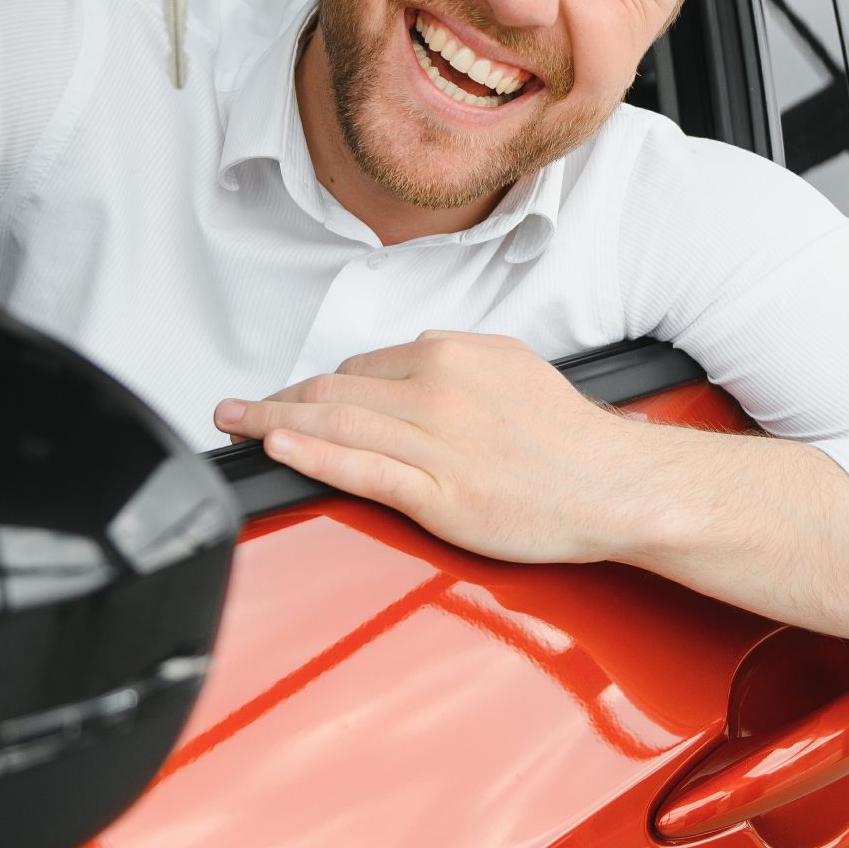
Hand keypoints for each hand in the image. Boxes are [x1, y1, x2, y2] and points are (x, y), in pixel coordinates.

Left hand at [214, 331, 650, 565]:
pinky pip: (361, 467)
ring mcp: (434, 440)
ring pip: (336, 423)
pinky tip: (279, 448)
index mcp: (451, 356)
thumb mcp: (511, 367)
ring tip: (235, 425)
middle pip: (333, 391)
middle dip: (276, 400)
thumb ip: (457, 360)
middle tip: (234, 410)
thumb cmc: (567, 439)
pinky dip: (312, 454)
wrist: (613, 485)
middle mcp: (436, 389)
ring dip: (272, 422)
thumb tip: (417, 356)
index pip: (360, 368)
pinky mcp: (438, 491)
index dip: (313, 387)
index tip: (288, 399)